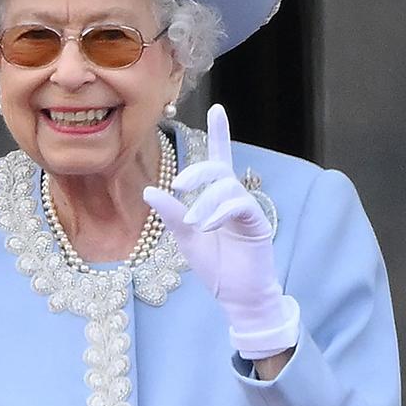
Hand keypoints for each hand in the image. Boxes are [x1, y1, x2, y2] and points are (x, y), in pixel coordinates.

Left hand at [143, 104, 298, 359]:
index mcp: (217, 198)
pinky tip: (208, 226)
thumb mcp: (186, 237)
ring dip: (205, 201)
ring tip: (194, 223)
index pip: (218, 159)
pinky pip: (240, 205)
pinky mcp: (257, 224)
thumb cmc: (215, 266)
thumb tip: (149, 189)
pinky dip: (220, 212)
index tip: (217, 107)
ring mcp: (247, 209)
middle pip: (219, 167)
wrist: (238, 297)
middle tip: (179, 185)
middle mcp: (234, 197)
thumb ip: (171, 213)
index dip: (219, 133)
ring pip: (227, 187)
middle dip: (197, 171)